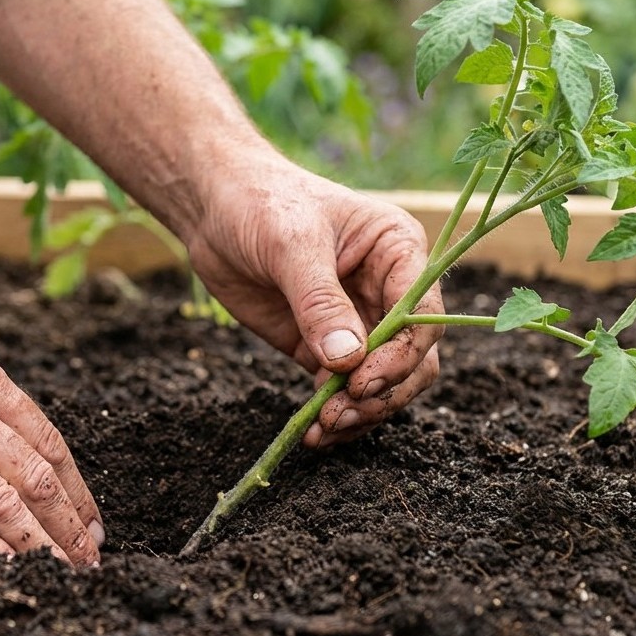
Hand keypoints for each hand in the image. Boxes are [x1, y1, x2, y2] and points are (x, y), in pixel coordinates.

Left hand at [185, 159, 444, 447]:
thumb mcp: (290, 244)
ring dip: (362, 412)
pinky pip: (344, 391)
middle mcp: (389, 290)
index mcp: (399, 251)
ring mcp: (360, 322)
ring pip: (386, 382)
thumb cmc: (260, 204)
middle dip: (383, 392)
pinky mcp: (325, 348)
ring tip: (323, 429)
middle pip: (414, 358)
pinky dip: (336, 414)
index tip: (361, 382)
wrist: (213, 209)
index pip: (422, 315)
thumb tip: (347, 361)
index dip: (401, 356)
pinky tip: (313, 432)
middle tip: (341, 414)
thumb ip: (319, 301)